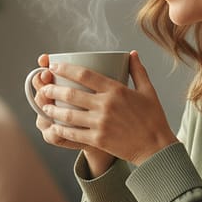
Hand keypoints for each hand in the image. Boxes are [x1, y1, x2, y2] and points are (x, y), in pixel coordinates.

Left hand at [41, 51, 176, 167]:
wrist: (156, 148)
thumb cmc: (153, 118)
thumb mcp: (148, 91)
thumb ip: (138, 71)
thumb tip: (132, 54)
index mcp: (116, 90)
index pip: (84, 75)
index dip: (65, 69)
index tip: (54, 67)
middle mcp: (106, 105)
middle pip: (71, 94)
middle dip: (53, 89)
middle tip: (44, 87)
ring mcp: (101, 123)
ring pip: (69, 115)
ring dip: (52, 109)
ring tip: (44, 105)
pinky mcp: (98, 140)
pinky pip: (74, 134)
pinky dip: (61, 129)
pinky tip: (54, 126)